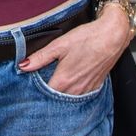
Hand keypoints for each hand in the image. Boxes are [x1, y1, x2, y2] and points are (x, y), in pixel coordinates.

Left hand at [17, 5, 132, 94]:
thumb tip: (23, 65)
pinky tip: (70, 86)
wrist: (113, 36)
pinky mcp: (96, 87)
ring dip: (61, 96)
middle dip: (47, 97)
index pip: (44, 95)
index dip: (35, 92)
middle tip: (39, 91)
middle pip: (57, 100)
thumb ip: (40, 57)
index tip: (29, 89)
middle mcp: (76, 89)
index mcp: (64, 80)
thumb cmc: (88, 38)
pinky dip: (74, 93)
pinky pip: (81, 96)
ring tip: (54, 88)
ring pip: (69, 99)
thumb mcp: (59, 45)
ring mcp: (87, 90)